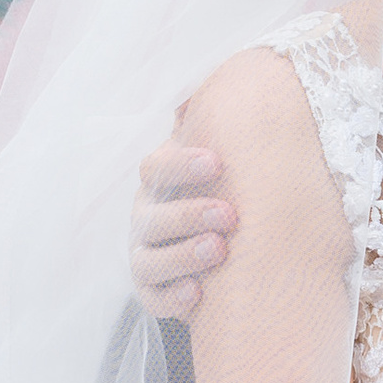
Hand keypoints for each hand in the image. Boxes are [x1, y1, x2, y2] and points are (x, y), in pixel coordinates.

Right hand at [132, 142, 234, 319]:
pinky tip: (197, 294)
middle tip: (229, 215)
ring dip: (182, 254)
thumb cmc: (232, 194)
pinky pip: (153, 299)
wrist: (236, 252)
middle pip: (150, 215)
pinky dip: (172, 298)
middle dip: (188, 213)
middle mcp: (147, 219)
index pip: (156, 168)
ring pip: (148, 258)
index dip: (182, 164)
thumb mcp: (233, 163)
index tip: (218, 161)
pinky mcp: (156, 294)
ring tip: (220, 251)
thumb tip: (235, 83)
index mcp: (162, 183)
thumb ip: (227, 131)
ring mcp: (147, 257)